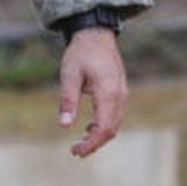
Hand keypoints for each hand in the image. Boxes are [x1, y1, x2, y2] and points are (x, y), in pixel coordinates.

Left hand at [58, 26, 126, 157]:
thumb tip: (64, 125)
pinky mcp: (120, 92)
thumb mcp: (69, 75)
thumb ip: (68, 100)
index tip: (75, 152)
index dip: (90, 144)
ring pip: (115, 124)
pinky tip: (89, 126)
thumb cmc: (81, 53)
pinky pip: (116, 115)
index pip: (103, 128)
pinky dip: (104, 126)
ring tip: (80, 141)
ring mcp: (122, 94)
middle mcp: (119, 96)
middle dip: (94, 144)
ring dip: (99, 136)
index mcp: (108, 93)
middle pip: (112, 130)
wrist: (96, 34)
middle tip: (75, 151)